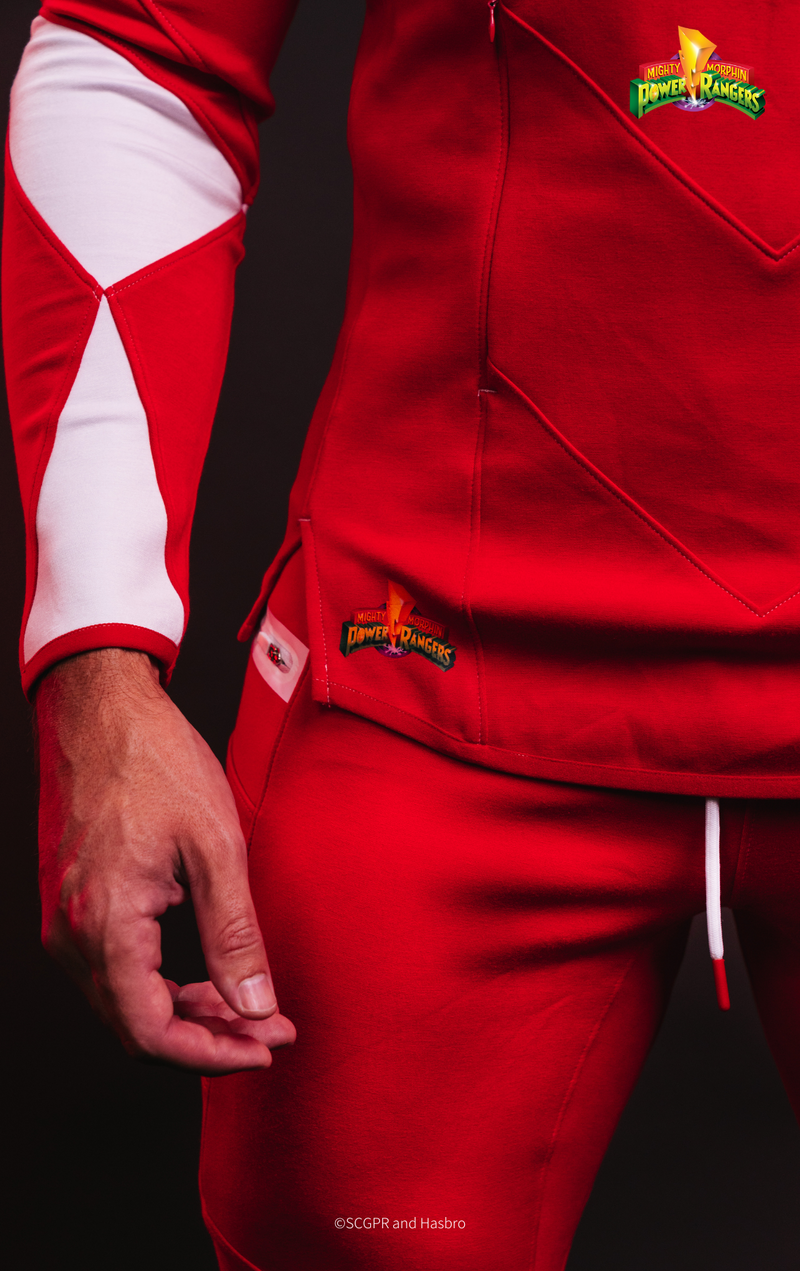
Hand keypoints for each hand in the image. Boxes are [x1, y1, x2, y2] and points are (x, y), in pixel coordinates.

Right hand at [35, 648, 294, 1073]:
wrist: (103, 710)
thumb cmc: (157, 761)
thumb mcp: (216, 845)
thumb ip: (235, 933)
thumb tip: (256, 1006)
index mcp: (107, 923)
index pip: (151, 1034)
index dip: (212, 1055)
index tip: (265, 1047)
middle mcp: (73, 933)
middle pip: (136, 1029)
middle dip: (209, 1041)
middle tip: (272, 1032)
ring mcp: (66, 921)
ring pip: (125, 1005)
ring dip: (187, 1017)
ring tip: (249, 1010)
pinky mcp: (72, 905)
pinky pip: (115, 972)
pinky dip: (162, 986)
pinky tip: (206, 978)